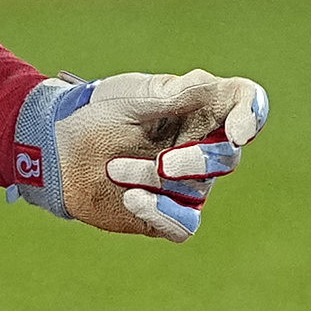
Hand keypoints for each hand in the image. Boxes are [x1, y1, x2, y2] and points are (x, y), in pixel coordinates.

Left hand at [7, 70, 268, 241]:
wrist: (57, 146)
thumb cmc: (97, 112)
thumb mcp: (130, 95)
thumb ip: (169, 94)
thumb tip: (206, 84)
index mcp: (200, 106)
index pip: (245, 104)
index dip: (252, 116)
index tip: (239, 132)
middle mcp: (201, 145)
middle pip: (227, 157)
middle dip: (197, 161)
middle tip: (162, 162)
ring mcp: (187, 183)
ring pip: (196, 190)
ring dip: (154, 180)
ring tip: (114, 168)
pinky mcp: (167, 213)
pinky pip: (183, 226)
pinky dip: (162, 214)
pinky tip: (133, 200)